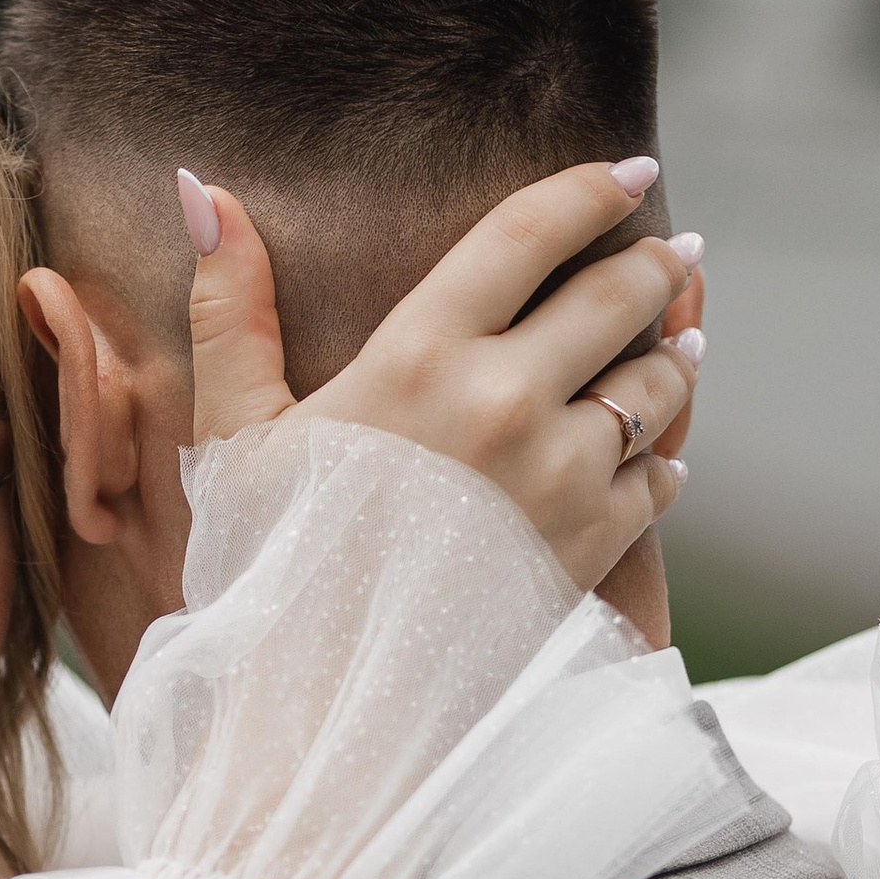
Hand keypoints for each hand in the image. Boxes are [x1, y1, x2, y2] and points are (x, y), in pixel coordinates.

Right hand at [180, 158, 701, 596]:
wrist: (322, 707)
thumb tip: (200, 187)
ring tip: (680, 342)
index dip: (588, 190)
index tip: (627, 171)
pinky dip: (660, 460)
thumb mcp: (234, 435)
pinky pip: (658, 480)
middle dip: (655, 266)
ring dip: (674, 356)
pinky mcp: (590, 546)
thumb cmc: (268, 568)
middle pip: (617, 297)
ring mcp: (557, 476)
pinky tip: (653, 453)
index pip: (528, 233)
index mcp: (419, 355)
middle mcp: (504, 402)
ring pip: (656, 384)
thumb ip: (230, 307)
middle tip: (673, 254)